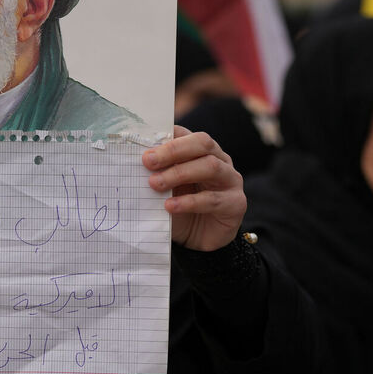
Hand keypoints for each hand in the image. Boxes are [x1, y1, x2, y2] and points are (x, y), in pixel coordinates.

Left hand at [143, 126, 245, 251]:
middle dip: (173, 150)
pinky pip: (213, 199)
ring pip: (210, 166)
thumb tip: (136, 160)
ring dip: (179, 173)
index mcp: (201, 151)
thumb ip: (156, 173)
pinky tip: (169, 206)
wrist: (196, 240)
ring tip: (155, 184)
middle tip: (148, 161)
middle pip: (202, 143)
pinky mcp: (236, 203)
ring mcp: (231, 180)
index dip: (165, 136)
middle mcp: (220, 160)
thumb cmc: (179, 208)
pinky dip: (189, 202)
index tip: (142, 145)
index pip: (186, 134)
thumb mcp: (164, 188)